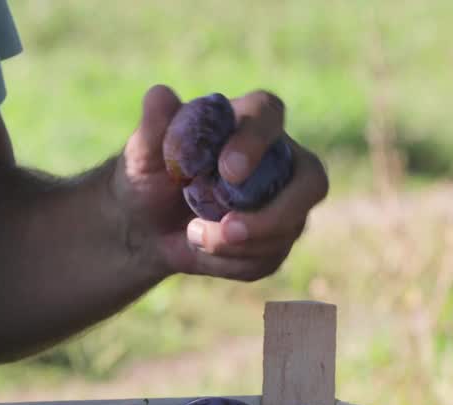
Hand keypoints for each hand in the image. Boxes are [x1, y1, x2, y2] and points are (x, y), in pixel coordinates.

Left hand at [112, 85, 328, 281]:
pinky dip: (231, 262)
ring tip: (192, 235)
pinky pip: (270, 257)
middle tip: (229, 228)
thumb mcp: (142, 153)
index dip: (255, 142)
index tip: (228, 170)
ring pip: (290, 228)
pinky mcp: (279, 238)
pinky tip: (203, 250)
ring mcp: (286, 201)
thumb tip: (160, 95)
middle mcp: (280, 158)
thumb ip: (154, 126)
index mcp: (249, 120)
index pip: (268, 117)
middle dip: (275, 213)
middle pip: (311, 180)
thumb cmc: (148, 177)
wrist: (146, 224)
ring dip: (239, 244)